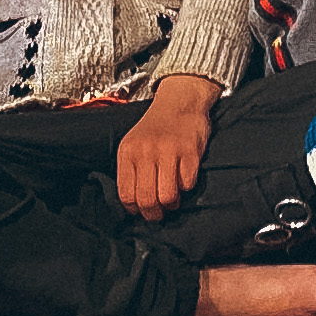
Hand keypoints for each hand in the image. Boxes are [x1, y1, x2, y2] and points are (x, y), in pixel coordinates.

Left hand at [115, 76, 217, 219]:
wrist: (179, 101)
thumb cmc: (156, 128)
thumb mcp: (134, 144)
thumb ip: (131, 170)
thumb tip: (135, 205)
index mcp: (128, 152)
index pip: (126, 194)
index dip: (135, 209)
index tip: (141, 211)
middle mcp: (145, 152)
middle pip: (146, 199)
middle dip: (154, 214)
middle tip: (160, 213)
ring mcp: (168, 151)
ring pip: (167, 196)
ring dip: (172, 203)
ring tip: (173, 199)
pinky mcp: (189, 151)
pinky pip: (187, 184)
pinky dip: (187, 186)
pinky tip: (184, 178)